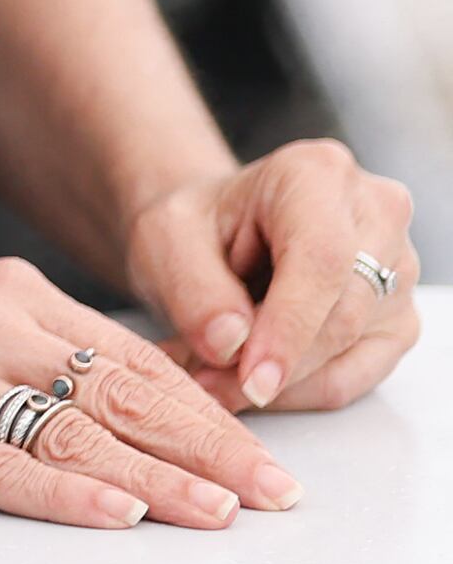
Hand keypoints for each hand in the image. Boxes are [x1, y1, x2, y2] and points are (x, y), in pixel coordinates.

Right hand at [0, 258, 297, 528]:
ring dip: (157, 479)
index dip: (207, 411)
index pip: (129, 356)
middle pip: (118, 392)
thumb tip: (128, 412)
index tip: (264, 457)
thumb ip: (25, 356)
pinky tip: (111, 511)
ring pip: (71, 429)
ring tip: (218, 514)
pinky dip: (61, 491)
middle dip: (209, 449)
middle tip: (274, 493)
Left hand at [129, 140, 419, 414]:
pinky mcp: (397, 318)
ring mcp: (397, 269)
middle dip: (273, 364)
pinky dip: (299, 390)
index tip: (251, 378)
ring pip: (350, 352)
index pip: (321, 260)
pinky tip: (249, 381)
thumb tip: (230, 345)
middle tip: (206, 384)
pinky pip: (356, 375)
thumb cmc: (198, 224)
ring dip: (279, 382)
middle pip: (341, 314)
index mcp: (317, 173)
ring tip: (212, 377)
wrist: (218, 232)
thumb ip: (193, 288)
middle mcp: (375, 214)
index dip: (288, 327)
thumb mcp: (166, 238)